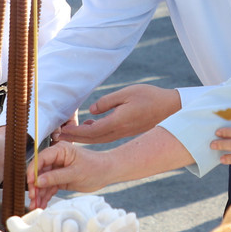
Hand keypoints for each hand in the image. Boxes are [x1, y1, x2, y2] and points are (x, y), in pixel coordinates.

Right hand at [29, 142, 114, 207]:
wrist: (108, 172)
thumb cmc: (95, 167)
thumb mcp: (75, 173)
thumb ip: (56, 177)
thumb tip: (38, 181)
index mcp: (60, 150)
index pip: (40, 159)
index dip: (33, 171)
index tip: (30, 183)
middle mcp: (56, 158)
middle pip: (39, 172)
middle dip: (35, 186)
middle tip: (33, 198)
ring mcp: (57, 169)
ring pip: (43, 182)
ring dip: (39, 194)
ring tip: (35, 206)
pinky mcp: (60, 178)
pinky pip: (49, 187)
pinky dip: (46, 196)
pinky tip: (42, 205)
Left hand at [54, 84, 179, 144]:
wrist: (171, 108)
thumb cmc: (151, 97)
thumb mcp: (128, 93)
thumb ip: (108, 102)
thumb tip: (92, 111)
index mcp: (118, 122)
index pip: (91, 131)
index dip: (75, 132)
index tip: (62, 131)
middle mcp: (119, 131)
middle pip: (92, 139)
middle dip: (74, 138)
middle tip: (58, 136)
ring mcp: (124, 132)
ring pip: (99, 139)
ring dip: (83, 137)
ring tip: (70, 134)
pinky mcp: (127, 131)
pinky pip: (107, 136)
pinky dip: (94, 134)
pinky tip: (90, 126)